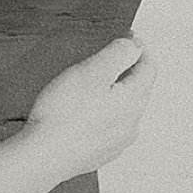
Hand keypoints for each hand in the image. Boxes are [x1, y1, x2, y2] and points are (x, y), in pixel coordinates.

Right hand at [22, 35, 154, 182]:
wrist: (43, 155)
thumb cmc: (63, 114)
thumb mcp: (91, 70)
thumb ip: (118, 53)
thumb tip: (135, 45)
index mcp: (133, 101)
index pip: (149, 68)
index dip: (139, 48)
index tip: (127, 37)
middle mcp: (131, 124)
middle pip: (139, 89)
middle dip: (128, 69)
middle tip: (109, 56)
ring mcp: (117, 142)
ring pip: (124, 109)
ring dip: (115, 92)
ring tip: (93, 82)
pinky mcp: (101, 152)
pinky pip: (110, 126)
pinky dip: (103, 113)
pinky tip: (82, 110)